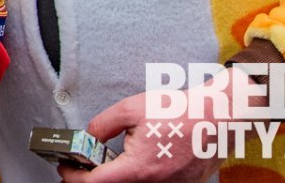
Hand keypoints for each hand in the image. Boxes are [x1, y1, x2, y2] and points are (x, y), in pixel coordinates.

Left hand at [59, 78, 235, 182]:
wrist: (218, 117)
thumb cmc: (178, 112)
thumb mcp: (130, 109)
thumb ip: (102, 125)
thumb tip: (89, 138)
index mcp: (139, 169)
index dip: (75, 178)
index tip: (66, 169)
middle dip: (94, 177)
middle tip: (82, 165)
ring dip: (118, 176)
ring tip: (110, 158)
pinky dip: (139, 176)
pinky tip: (137, 159)